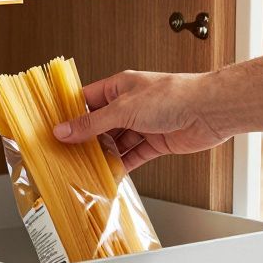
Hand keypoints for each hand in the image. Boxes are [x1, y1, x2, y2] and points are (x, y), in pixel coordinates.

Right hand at [53, 70, 231, 170]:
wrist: (208, 111)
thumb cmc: (173, 97)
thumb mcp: (123, 109)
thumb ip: (92, 123)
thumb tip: (64, 130)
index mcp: (119, 87)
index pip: (87, 100)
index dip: (70, 115)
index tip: (54, 130)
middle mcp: (130, 105)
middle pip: (100, 125)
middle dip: (85, 140)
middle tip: (65, 155)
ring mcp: (143, 124)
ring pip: (116, 143)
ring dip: (103, 156)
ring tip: (85, 169)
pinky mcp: (156, 142)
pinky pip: (133, 156)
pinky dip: (122, 166)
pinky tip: (109, 175)